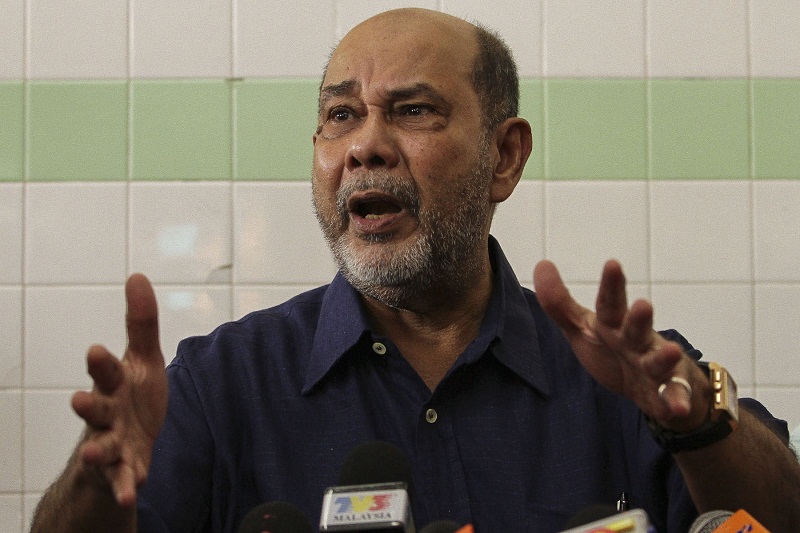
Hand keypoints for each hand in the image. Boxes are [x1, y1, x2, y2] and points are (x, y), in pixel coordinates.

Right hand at [70, 274, 167, 506]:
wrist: (130, 442)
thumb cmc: (133, 394)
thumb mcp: (144, 358)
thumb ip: (141, 322)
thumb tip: (138, 275)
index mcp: (114, 384)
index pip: (106, 371)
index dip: (102, 362)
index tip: (97, 350)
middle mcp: (107, 414)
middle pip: (96, 409)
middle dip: (88, 405)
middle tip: (79, 400)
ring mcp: (113, 443)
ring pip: (101, 446)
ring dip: (98, 450)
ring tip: (94, 452)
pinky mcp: (124, 468)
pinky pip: (123, 479)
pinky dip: (125, 485)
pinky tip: (131, 492)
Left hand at [533, 259, 708, 430]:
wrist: (648, 385)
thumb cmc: (612, 348)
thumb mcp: (582, 327)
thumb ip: (560, 303)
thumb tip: (542, 264)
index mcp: (614, 324)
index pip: (610, 303)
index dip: (611, 285)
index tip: (612, 264)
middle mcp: (637, 340)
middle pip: (638, 328)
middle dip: (640, 317)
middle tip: (643, 305)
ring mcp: (653, 366)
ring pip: (658, 361)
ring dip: (664, 357)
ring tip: (670, 350)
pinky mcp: (665, 393)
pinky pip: (671, 398)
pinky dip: (676, 402)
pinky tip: (677, 407)